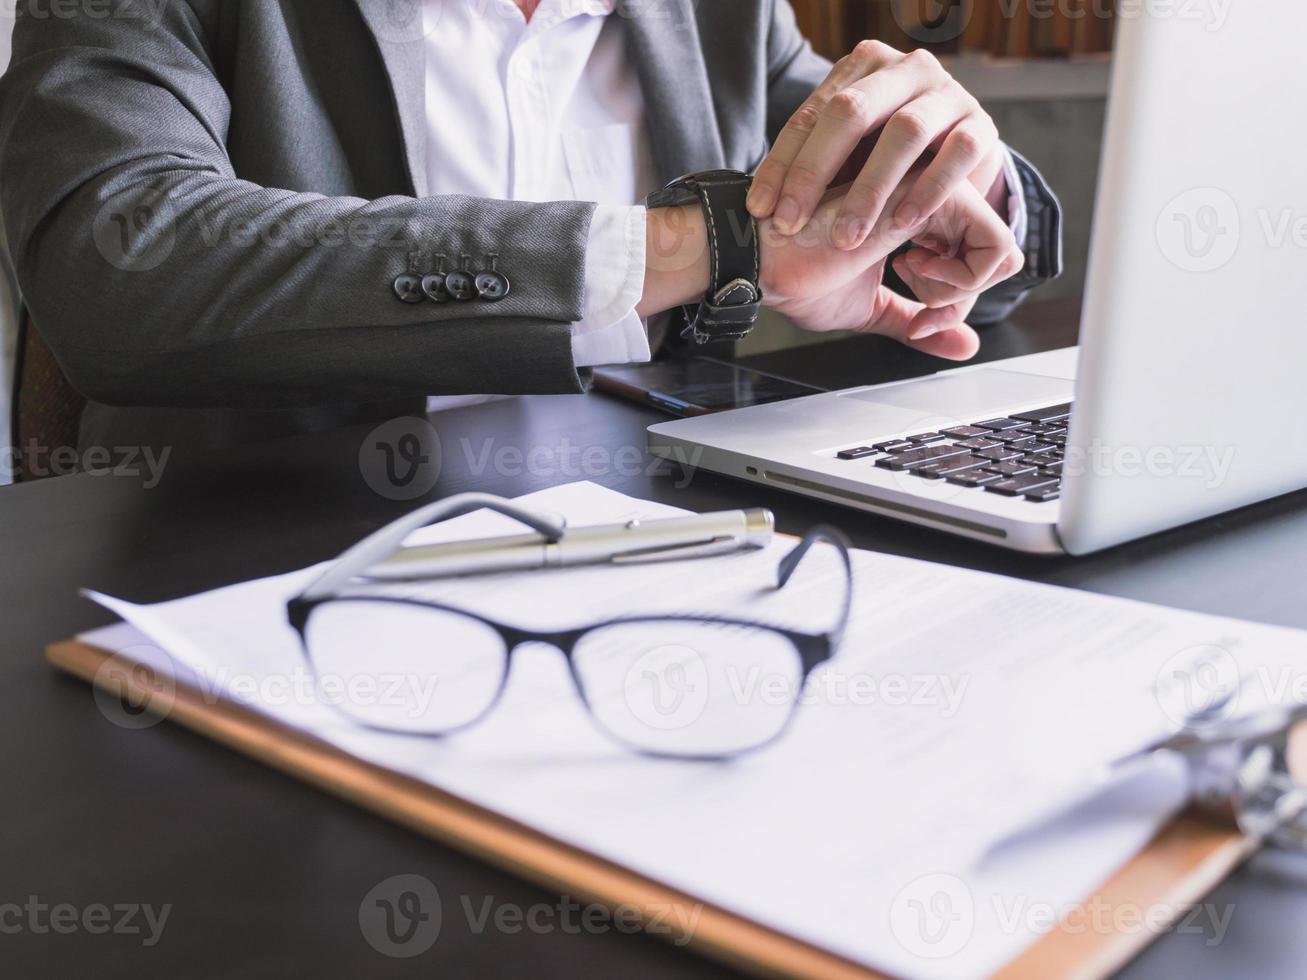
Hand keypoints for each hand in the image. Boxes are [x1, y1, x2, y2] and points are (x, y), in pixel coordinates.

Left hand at [748, 41, 1004, 251]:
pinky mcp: (981, 125)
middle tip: (792, 223)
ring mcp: (948, 94)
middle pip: (851, 113)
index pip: (812, 113)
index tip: (761, 210)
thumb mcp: (845, 155)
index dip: (782, 164)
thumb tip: (755, 206)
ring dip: (870, 189)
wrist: (956, 154)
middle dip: (815, 172)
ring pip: (905, 132)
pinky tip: (903, 224)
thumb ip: (808, 165)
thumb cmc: (886, 156)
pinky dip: (928, 189)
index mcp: (862, 67)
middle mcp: (905, 70)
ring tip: (845, 238)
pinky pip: (957, 153)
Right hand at [760, 174, 1021, 357]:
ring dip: (957, 292)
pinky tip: (910, 276)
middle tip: (916, 311)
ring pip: (1000, 251)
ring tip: (907, 285)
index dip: (953, 304)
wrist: (763, 259)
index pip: (975, 260)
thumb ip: (919, 320)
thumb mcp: (873, 308)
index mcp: (918, 215)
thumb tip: (965, 346)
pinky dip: (963, 283)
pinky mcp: (936, 197)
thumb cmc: (798, 275)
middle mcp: (931, 197)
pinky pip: (996, 246)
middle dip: (957, 301)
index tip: (914, 317)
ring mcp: (936, 192)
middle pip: (994, 257)